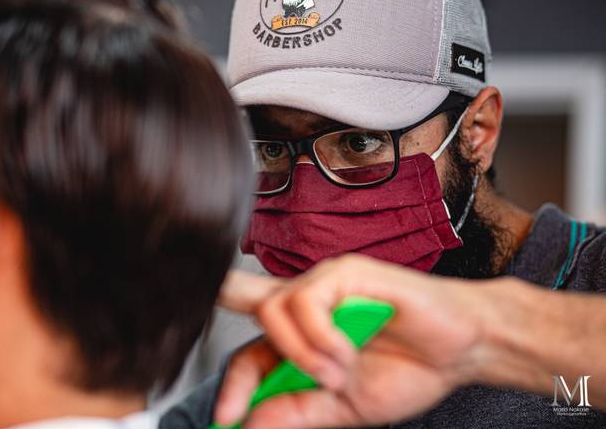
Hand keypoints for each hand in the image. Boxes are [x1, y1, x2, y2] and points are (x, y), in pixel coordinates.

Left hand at [214, 255, 489, 427]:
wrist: (460, 352)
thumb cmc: (407, 370)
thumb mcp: (342, 407)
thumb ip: (295, 411)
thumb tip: (246, 425)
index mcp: (300, 339)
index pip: (249, 355)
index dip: (232, 388)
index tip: (225, 421)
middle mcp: (304, 307)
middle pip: (246, 307)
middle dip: (224, 320)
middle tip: (227, 388)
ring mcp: (323, 285)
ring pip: (273, 309)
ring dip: (300, 355)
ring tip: (337, 376)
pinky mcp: (345, 272)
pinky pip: (308, 301)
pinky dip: (322, 338)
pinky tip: (348, 354)